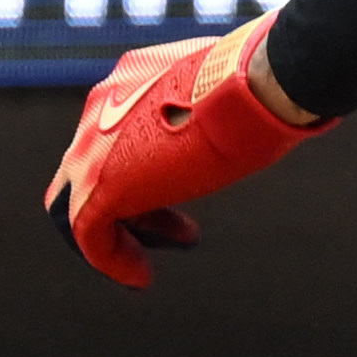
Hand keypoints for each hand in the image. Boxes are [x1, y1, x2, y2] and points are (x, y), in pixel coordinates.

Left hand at [46, 13, 320, 285]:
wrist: (253, 87)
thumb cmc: (263, 82)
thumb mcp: (240, 90)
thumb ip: (232, 101)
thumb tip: (281, 103)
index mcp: (131, 80)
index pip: (119, 133)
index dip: (151, 168)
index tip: (188, 188)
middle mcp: (101, 107)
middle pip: (92, 167)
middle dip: (135, 203)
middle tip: (176, 228)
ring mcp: (92, 147)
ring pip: (75, 201)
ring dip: (114, 233)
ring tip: (146, 260)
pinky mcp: (100, 186)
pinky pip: (87, 233)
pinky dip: (111, 259)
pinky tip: (140, 276)